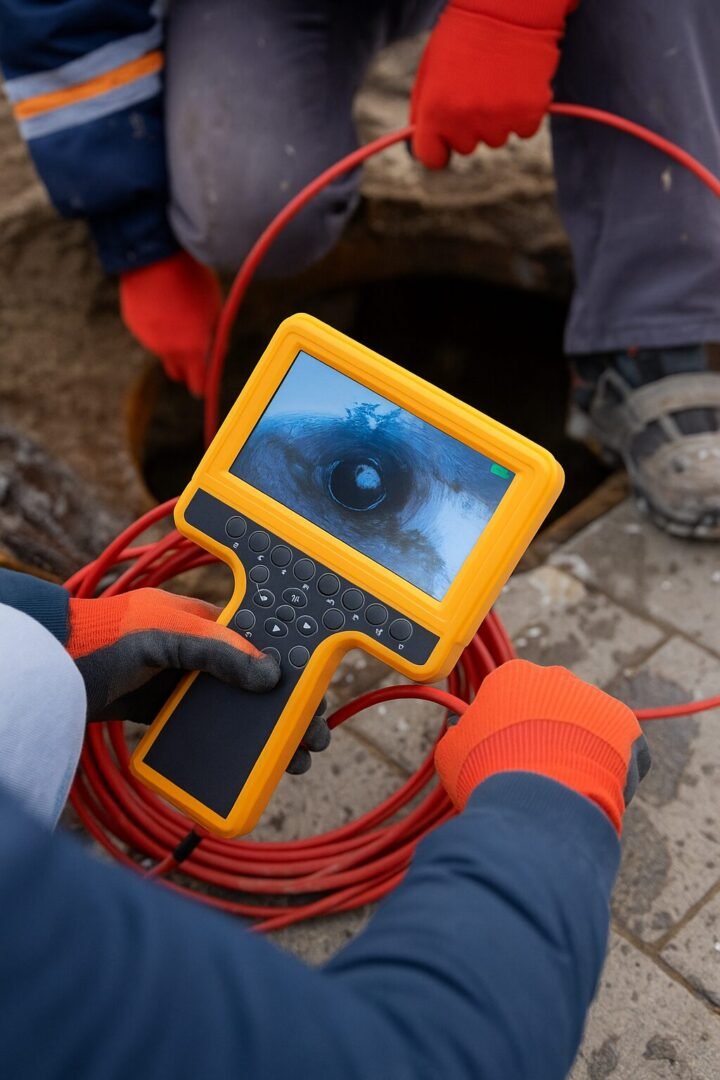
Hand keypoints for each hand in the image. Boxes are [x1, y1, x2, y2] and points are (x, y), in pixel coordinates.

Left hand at [66, 589, 330, 772]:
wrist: (53, 669)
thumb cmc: (105, 638)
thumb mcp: (167, 636)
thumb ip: (218, 651)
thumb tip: (270, 674)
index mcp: (206, 621)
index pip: (264, 643)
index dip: (294, 668)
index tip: (317, 695)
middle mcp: (200, 651)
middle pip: (256, 681)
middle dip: (288, 709)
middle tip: (313, 739)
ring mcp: (183, 682)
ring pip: (236, 708)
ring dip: (264, 732)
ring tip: (290, 761)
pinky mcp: (165, 711)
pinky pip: (206, 727)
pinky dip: (229, 744)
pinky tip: (247, 763)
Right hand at [119, 252, 221, 396]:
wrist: (156, 256)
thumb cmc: (193, 281)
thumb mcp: (215, 309)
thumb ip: (215, 338)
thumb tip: (217, 353)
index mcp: (191, 349)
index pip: (197, 383)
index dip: (202, 387)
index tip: (203, 388)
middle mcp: (167, 349)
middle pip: (177, 373)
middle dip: (186, 369)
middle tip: (194, 357)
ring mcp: (147, 338)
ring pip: (162, 350)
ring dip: (171, 341)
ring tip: (177, 311)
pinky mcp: (133, 324)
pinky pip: (148, 332)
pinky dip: (156, 325)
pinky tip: (160, 302)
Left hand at [411, 0, 575, 167]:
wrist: (509, 5)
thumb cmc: (464, 34)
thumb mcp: (430, 69)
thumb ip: (424, 110)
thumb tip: (424, 144)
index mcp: (435, 111)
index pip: (432, 157)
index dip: (438, 148)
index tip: (445, 140)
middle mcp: (465, 121)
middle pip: (466, 147)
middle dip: (469, 126)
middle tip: (477, 88)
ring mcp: (498, 119)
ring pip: (496, 139)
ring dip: (497, 119)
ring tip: (498, 81)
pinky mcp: (529, 113)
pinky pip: (524, 130)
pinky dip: (523, 113)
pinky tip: (518, 84)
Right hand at [435, 659, 649, 833]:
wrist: (536, 800)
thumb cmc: (486, 773)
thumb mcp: (451, 751)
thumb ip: (458, 734)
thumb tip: (459, 732)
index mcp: (512, 676)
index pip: (512, 697)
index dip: (508, 729)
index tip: (505, 753)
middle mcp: (555, 677)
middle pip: (553, 706)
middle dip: (547, 735)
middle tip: (536, 771)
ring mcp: (594, 698)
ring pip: (588, 727)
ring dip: (581, 751)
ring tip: (566, 788)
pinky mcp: (626, 724)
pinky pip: (621, 748)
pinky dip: (614, 769)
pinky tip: (594, 791)